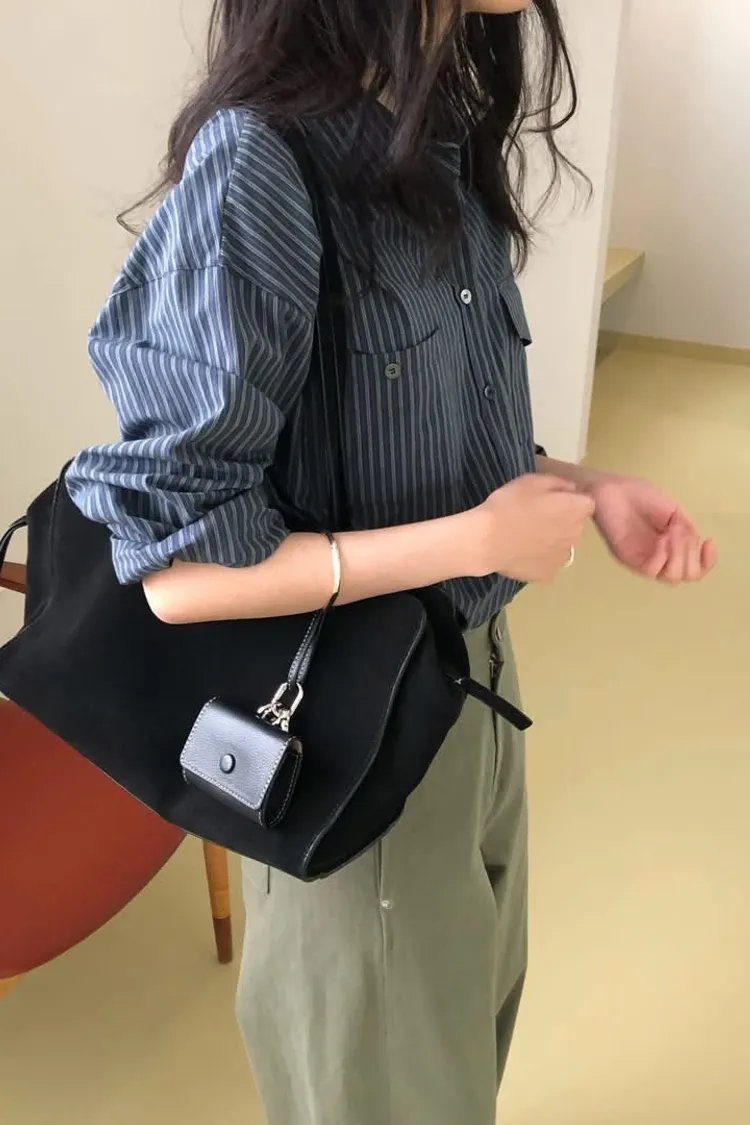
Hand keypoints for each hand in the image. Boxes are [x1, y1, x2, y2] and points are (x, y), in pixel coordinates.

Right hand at [471, 474, 595, 581]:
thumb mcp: (531, 480)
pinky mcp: (548, 574)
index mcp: (577, 509)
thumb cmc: (509, 504)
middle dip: (561, 520)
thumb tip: (571, 490)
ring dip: (551, 540)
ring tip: (525, 537)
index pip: (585, 502)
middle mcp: (577, 534)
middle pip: (574, 525)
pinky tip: (521, 553)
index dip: (568, 500)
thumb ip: (558, 482)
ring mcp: (563, 557)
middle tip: (534, 517)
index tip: (549, 500)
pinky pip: (547, 563)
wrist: (486, 540)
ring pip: (561, 545)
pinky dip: (538, 559)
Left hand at [588, 474, 717, 582]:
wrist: (612, 488)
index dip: (708, 562)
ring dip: (679, 554)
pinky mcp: (629, 558)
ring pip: (671, 577)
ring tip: (671, 532)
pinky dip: (662, 555)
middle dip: (692, 553)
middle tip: (680, 530)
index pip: (696, 568)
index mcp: (673, 547)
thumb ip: (687, 529)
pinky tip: (661, 538)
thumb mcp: (673, 510)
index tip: (709, 542)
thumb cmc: (639, 496)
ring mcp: (644, 559)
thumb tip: (695, 544)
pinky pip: (651, 570)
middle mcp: (660, 558)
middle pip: (688, 576)